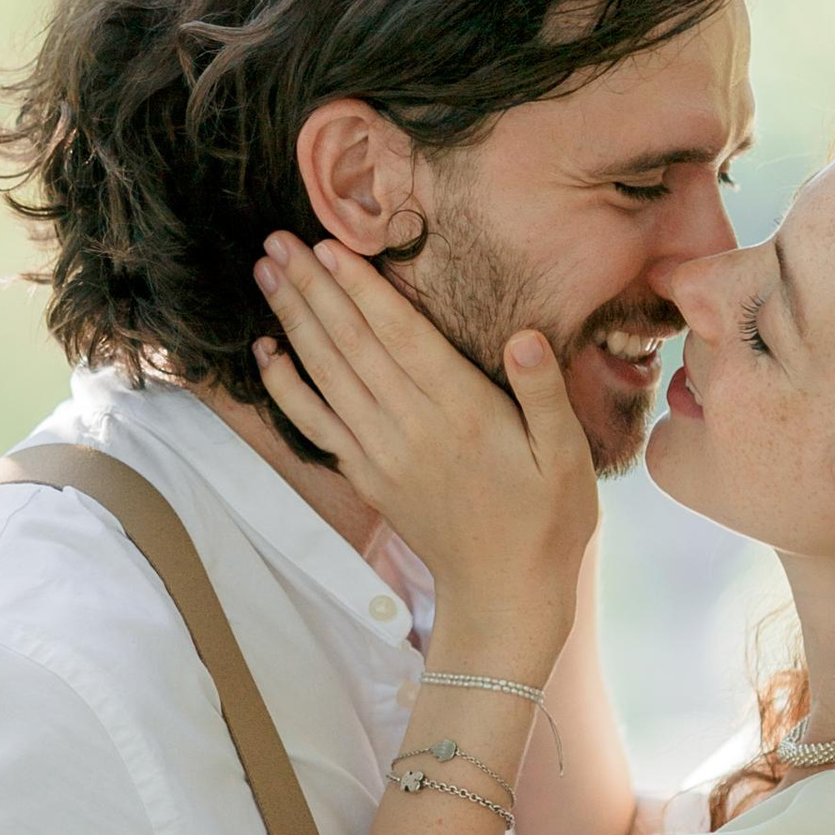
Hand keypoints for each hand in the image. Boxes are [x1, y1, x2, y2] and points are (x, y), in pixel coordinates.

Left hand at [254, 233, 597, 639]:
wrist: (503, 594)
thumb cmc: (547, 521)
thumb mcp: (568, 457)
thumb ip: (543, 394)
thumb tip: (525, 339)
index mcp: (463, 413)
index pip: (401, 337)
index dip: (362, 289)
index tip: (329, 245)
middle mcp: (411, 428)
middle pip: (352, 345)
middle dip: (313, 288)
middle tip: (279, 240)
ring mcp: (381, 454)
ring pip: (327, 375)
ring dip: (293, 321)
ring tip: (267, 272)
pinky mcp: (366, 476)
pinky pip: (316, 424)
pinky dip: (286, 386)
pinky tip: (265, 352)